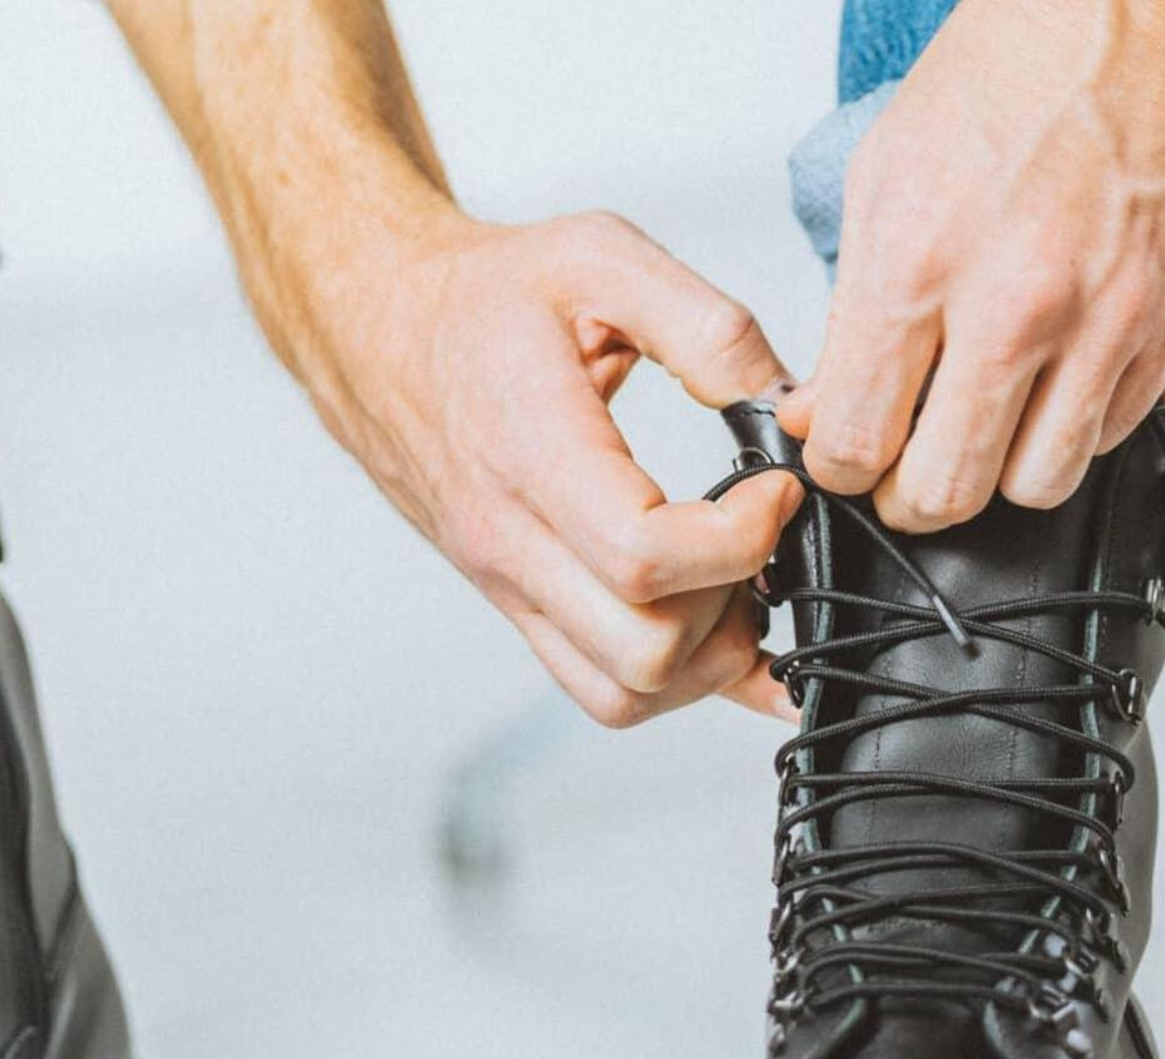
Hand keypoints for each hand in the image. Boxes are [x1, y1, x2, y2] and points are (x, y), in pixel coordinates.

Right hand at [313, 209, 802, 726]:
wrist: (379, 333)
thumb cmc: (484, 298)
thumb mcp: (600, 258)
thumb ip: (705, 325)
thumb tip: (785, 403)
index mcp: (531, 455)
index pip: (642, 559)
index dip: (739, 540)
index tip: (776, 487)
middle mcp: (512, 544)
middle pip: (642, 652)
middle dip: (730, 607)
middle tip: (758, 536)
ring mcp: (511, 588)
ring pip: (623, 695)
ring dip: (703, 658)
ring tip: (736, 579)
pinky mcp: (520, 608)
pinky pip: (600, 689)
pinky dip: (673, 677)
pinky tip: (714, 620)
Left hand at [778, 0, 1164, 531]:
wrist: (1140, 8)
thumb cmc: (1010, 75)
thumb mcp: (882, 181)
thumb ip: (848, 319)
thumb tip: (820, 415)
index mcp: (923, 265)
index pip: (858, 445)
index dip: (841, 472)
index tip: (847, 460)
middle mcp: (1018, 304)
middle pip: (944, 492)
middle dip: (910, 497)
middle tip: (905, 471)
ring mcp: (1105, 319)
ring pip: (1036, 487)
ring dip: (998, 474)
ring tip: (982, 429)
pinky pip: (1109, 435)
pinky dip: (1070, 432)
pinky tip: (1048, 387)